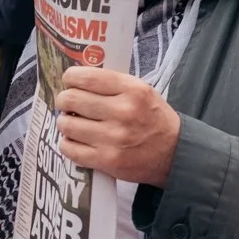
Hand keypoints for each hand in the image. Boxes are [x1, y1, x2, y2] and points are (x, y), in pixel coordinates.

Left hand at [54, 67, 179, 186]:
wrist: (173, 154)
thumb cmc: (152, 119)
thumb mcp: (142, 92)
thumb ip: (112, 84)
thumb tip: (75, 81)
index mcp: (133, 91)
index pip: (88, 77)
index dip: (71, 77)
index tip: (70, 81)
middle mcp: (123, 112)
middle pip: (72, 99)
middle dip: (64, 100)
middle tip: (67, 103)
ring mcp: (114, 138)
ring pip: (67, 125)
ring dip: (64, 123)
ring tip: (72, 123)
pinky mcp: (107, 161)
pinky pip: (70, 150)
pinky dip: (67, 144)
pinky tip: (75, 141)